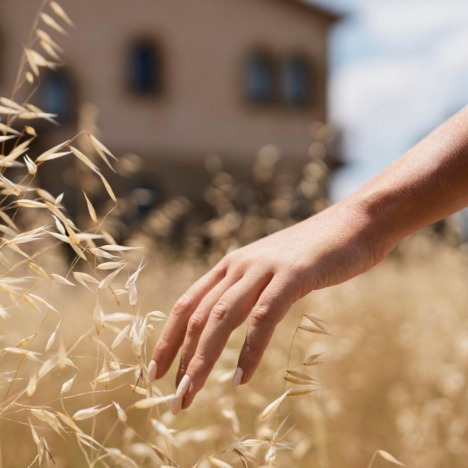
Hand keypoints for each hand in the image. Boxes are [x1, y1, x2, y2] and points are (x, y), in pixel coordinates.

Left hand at [149, 199, 391, 412]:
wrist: (355, 223)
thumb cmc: (313, 253)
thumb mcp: (271, 270)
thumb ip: (249, 290)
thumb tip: (229, 320)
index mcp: (230, 266)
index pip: (186, 304)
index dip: (167, 339)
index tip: (155, 372)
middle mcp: (239, 265)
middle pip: (197, 316)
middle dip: (181, 359)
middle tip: (173, 398)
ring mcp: (264, 268)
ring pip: (221, 317)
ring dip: (203, 359)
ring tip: (190, 393)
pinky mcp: (292, 275)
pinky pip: (263, 317)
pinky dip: (250, 349)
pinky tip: (241, 376)